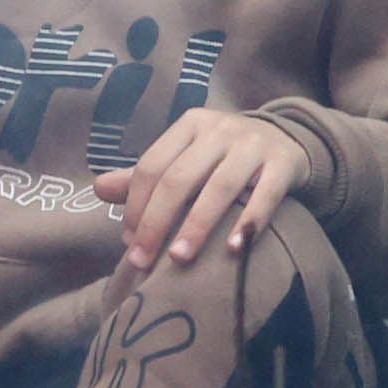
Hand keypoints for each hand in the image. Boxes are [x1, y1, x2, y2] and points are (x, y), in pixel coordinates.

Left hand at [97, 108, 301, 271]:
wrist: (288, 139)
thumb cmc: (224, 156)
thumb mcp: (187, 156)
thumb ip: (147, 176)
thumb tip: (98, 188)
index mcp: (190, 125)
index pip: (152, 166)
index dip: (136, 206)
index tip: (129, 243)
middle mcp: (220, 130)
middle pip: (179, 179)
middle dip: (156, 223)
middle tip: (142, 262)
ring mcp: (254, 145)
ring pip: (219, 188)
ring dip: (196, 226)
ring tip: (178, 260)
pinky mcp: (284, 163)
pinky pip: (265, 195)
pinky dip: (248, 223)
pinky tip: (233, 251)